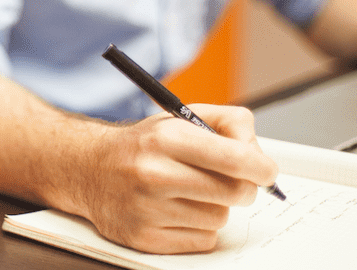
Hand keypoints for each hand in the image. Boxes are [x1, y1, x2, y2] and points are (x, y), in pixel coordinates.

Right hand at [79, 104, 277, 253]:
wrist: (90, 168)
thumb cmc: (144, 144)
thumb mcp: (182, 117)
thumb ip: (229, 123)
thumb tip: (259, 154)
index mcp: (166, 138)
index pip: (234, 158)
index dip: (261, 167)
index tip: (266, 172)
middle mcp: (154, 173)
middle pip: (234, 192)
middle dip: (243, 187)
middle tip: (231, 180)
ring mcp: (147, 209)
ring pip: (219, 218)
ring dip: (216, 207)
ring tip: (192, 192)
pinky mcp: (144, 238)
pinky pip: (202, 240)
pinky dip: (199, 228)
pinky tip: (179, 211)